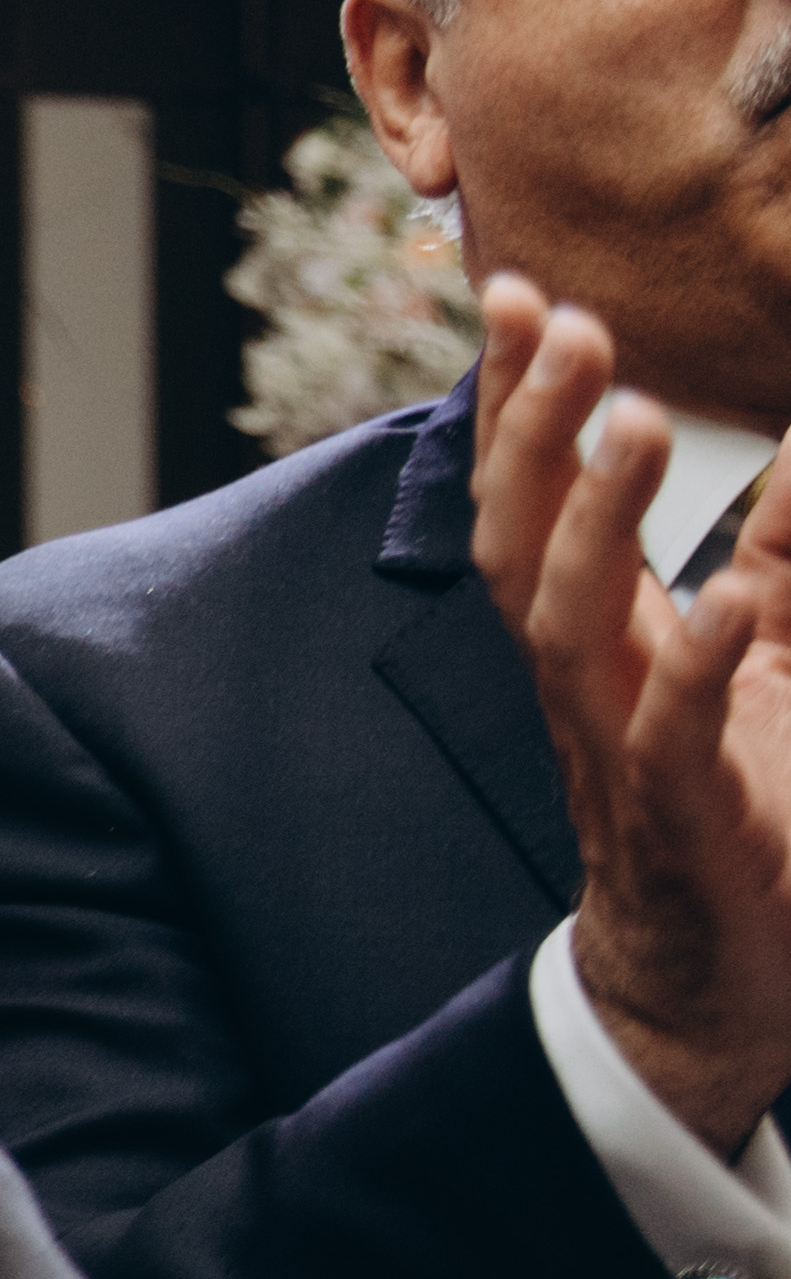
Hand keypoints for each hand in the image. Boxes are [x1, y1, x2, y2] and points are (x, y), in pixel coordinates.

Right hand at [470, 275, 790, 1148]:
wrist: (716, 983)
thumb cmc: (741, 813)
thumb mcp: (763, 659)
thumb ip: (774, 560)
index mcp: (599, 636)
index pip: (531, 498)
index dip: (514, 400)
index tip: (513, 294)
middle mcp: (585, 681)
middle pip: (522, 536)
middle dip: (533, 428)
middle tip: (566, 323)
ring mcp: (621, 747)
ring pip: (569, 620)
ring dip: (598, 517)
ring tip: (634, 421)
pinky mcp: (683, 816)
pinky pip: (671, 734)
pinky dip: (698, 664)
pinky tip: (728, 600)